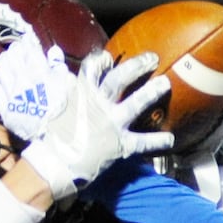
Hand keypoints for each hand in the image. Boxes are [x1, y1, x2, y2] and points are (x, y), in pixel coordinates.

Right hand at [21, 49, 174, 200]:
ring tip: (165, 83)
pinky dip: (157, 141)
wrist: (55, 164)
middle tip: (153, 58)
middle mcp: (99, 105)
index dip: (101, 62)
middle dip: (137, 66)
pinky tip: (170, 140)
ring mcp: (112, 123)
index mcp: (81, 95)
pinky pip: (143, 141)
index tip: (109, 58)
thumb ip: (64, 95)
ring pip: (136, 103)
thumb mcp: (54, 110)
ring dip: (152, 92)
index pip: (92, 70)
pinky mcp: (120, 144)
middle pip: (120, 79)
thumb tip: (62, 78)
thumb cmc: (51, 140)